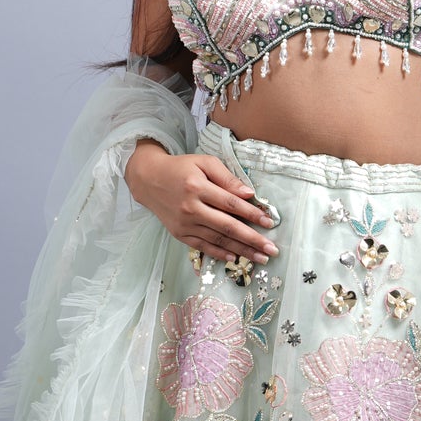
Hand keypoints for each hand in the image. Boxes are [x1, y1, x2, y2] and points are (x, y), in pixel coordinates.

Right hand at [123, 138, 278, 263]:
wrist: (148, 179)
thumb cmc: (181, 168)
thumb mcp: (204, 162)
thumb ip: (227, 178)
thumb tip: (248, 194)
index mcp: (197, 187)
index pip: (230, 204)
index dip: (252, 214)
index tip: (269, 223)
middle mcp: (190, 208)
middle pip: (227, 227)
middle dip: (252, 240)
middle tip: (271, 250)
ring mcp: (184, 224)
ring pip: (217, 240)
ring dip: (241, 251)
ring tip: (260, 258)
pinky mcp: (179, 234)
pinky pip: (203, 246)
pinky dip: (219, 254)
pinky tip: (235, 258)